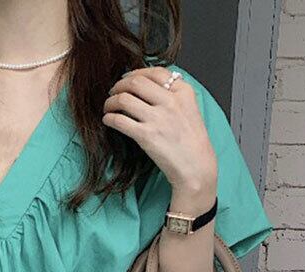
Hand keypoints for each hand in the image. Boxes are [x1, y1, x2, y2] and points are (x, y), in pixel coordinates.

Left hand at [103, 66, 217, 208]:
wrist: (196, 166)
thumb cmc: (192, 142)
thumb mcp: (190, 109)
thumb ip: (174, 95)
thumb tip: (149, 86)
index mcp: (183, 92)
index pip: (154, 72)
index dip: (135, 73)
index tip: (126, 78)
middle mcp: (170, 101)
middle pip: (136, 82)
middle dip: (119, 85)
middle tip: (113, 92)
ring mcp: (158, 118)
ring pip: (124, 99)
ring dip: (110, 102)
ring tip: (108, 107)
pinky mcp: (146, 136)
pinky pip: (119, 120)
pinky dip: (109, 118)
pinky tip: (108, 120)